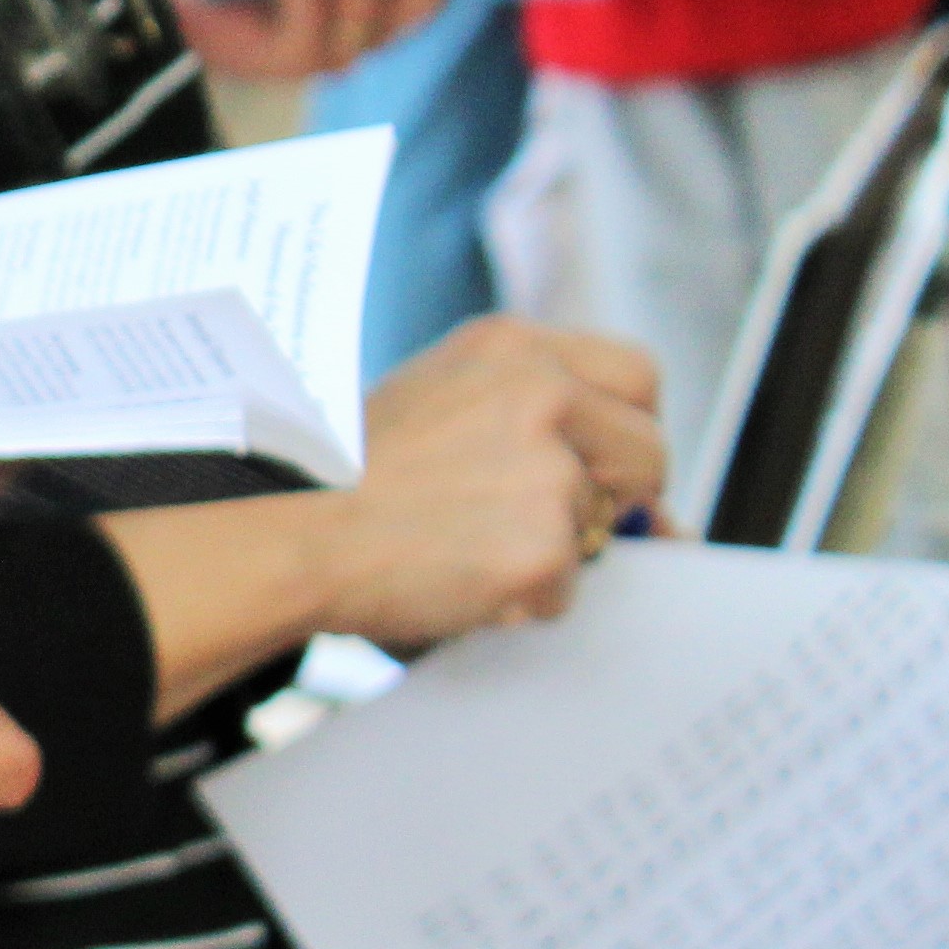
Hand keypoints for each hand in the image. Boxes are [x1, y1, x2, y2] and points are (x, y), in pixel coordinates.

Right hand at [296, 318, 669, 650]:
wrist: (286, 531)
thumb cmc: (344, 474)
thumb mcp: (442, 405)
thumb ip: (540, 428)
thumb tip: (662, 520)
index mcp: (513, 347)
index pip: (636, 378)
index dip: (623, 429)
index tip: (594, 460)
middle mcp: (542, 394)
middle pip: (648, 453)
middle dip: (612, 496)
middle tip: (536, 515)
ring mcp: (548, 471)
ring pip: (603, 530)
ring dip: (550, 551)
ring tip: (460, 543)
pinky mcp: (543, 547)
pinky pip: (566, 590)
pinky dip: (519, 600)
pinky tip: (455, 577)